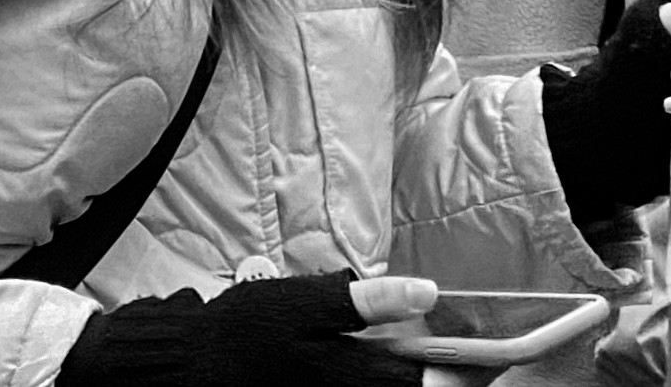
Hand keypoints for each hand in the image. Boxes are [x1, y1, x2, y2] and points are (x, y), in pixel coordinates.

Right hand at [56, 268, 436, 385]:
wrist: (183, 372)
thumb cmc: (243, 333)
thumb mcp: (302, 304)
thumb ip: (366, 301)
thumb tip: (428, 293)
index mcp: (358, 379)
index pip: (433, 380)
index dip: (466, 368)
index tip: (487, 353)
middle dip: (435, 375)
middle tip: (457, 357)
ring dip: (398, 377)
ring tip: (416, 362)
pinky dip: (372, 385)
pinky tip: (367, 367)